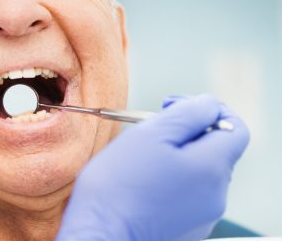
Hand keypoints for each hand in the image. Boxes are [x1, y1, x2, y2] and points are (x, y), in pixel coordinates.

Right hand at [56, 94, 249, 240]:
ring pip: (198, 173)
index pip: (235, 128)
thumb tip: (207, 104)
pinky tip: (142, 185)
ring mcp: (201, 216)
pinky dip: (169, 183)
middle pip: (214, 151)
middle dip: (186, 135)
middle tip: (150, 133)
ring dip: (176, 159)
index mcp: (211, 168)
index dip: (208, 110)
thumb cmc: (117, 186)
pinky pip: (185, 196)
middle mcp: (215, 195)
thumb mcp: (151, 133)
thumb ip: (188, 113)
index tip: (175, 108)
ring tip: (141, 161)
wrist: (98, 234)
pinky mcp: (185, 229)